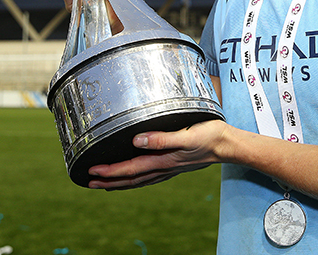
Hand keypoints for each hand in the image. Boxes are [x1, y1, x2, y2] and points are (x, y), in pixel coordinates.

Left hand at [86, 119, 228, 189]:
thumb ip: (162, 138)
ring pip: (139, 179)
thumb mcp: (186, 135)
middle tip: (90, 180)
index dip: (110, 171)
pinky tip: (134, 176)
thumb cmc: (210, 137)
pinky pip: (149, 176)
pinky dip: (136, 179)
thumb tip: (137, 141)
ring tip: (104, 182)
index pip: (131, 169)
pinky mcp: (174, 164)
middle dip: (109, 180)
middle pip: (131, 179)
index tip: (92, 170)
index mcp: (163, 161)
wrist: (227, 145)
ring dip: (120, 182)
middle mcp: (164, 168)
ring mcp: (169, 168)